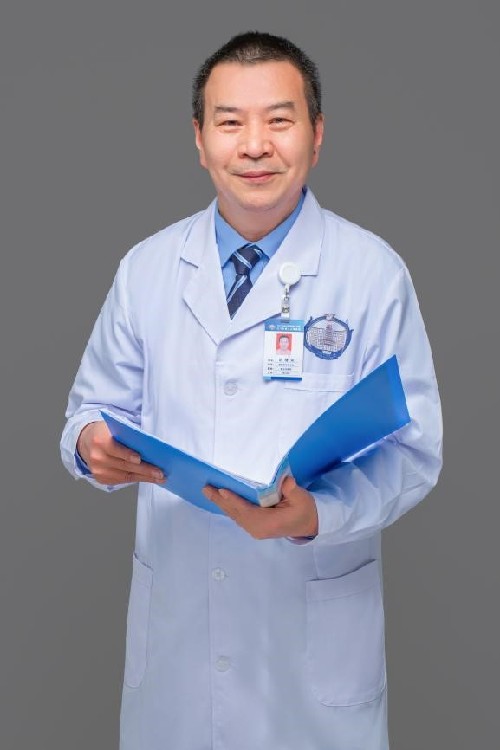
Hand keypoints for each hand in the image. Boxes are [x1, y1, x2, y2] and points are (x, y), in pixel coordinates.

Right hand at [76, 421, 164, 485]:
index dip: (127, 454)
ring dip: (144, 477)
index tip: (140, 458)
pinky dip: (137, 479)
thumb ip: (127, 436)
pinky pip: (122, 480)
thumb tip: (148, 446)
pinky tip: (148, 478)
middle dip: (144, 470)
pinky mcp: (101, 478)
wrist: (86, 442)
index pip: (115, 449)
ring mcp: (98, 470)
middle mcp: (97, 457)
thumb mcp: (113, 428)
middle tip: (160, 472)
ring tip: (159, 477)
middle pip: (124, 465)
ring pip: (125, 475)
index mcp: (100, 441)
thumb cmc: (105, 433)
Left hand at [202, 475, 317, 539]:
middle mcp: (257, 529)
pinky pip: (238, 516)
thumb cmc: (305, 510)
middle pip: (235, 513)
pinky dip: (229, 507)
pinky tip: (221, 499)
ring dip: (222, 503)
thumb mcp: (302, 499)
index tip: (222, 490)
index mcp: (267, 523)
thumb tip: (287, 481)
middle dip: (220, 500)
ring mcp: (254, 529)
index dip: (233, 500)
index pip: (246, 510)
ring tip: (209, 491)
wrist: (309, 524)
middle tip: (206, 488)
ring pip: (235, 515)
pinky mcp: (254, 527)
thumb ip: (292, 490)